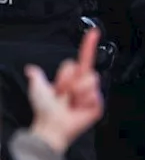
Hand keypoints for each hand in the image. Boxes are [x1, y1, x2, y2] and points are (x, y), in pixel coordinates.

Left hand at [26, 29, 103, 154]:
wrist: (52, 126)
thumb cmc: (45, 111)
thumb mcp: (37, 89)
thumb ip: (37, 77)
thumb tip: (31, 69)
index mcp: (72, 79)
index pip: (81, 58)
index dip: (88, 45)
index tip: (93, 32)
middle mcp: (83, 85)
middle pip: (85, 68)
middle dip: (71, 79)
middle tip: (64, 92)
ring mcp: (91, 95)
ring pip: (90, 80)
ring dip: (77, 92)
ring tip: (71, 102)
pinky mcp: (97, 105)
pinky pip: (94, 96)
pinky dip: (84, 102)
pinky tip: (78, 108)